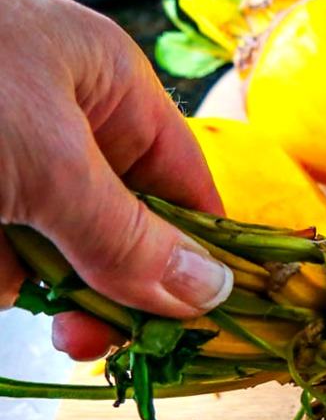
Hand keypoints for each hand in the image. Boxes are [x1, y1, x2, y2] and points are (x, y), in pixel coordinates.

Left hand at [0, 0, 231, 357]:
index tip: (201, 320)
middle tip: (83, 336)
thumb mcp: (47, 160)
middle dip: (99, 281)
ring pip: (45, 250)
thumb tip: (210, 292)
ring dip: (21, 278)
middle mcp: (56, 119)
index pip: (182, 179)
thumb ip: (127, 236)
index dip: (198, 249)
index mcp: (103, 83)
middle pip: (116, 225)